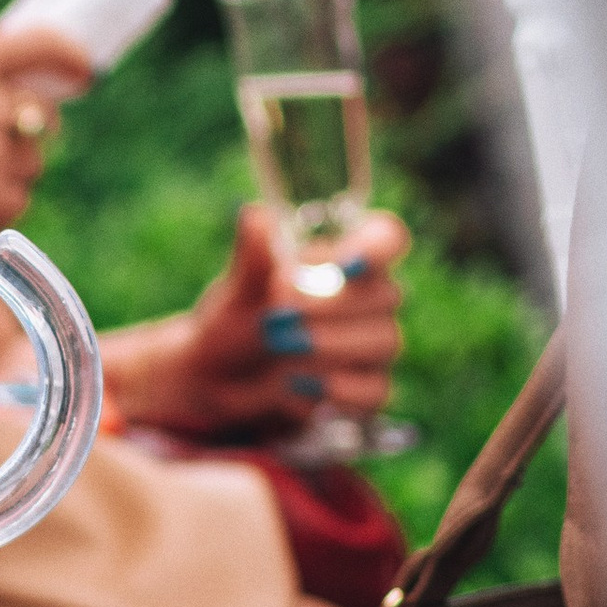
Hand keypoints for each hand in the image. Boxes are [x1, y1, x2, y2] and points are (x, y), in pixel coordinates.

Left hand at [103, 203, 408, 442]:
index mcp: (341, 259)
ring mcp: (373, 345)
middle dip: (331, 306)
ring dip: (327, 347)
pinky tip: (296, 384)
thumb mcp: (237, 291)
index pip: (386, 237)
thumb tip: (256, 216)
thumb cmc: (235, 323)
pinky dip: (335, 388)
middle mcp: (367, 299)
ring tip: (278, 348)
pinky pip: (376, 390)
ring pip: (383, 341)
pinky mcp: (369, 389)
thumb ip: (253, 257)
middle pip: (386, 295)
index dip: (379, 248)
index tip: (346, 265)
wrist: (219, 381)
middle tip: (278, 315)